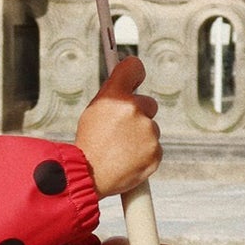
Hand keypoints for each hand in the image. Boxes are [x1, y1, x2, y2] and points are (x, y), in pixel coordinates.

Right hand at [75, 56, 160, 198]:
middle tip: (120, 130)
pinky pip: (154, 147)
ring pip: (150, 128)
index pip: (134, 68)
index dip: (136, 73)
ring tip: (120, 149)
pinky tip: (127, 159)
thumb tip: (126, 86)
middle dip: (139, 114)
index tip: (136, 78)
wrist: (89, 177)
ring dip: (140, 136)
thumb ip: (113, 98)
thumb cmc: (88, 145)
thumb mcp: (93, 113)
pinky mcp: (156, 151)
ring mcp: (148, 132)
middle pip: (148, 103)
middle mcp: (134, 110)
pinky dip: (144, 153)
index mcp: (115, 96)